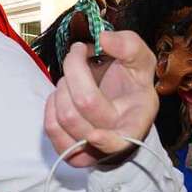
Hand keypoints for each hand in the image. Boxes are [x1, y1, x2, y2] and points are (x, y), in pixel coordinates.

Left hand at [44, 30, 158, 167]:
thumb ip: (128, 45)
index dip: (106, 141)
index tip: (94, 135)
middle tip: (78, 53)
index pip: (120, 140)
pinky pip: (50, 127)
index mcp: (137, 120)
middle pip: (83, 106)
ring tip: (73, 76)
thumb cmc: (131, 82)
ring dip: (62, 86)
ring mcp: (90, 150)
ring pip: (63, 117)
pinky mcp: (69, 152)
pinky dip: (51, 104)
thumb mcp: (140, 59)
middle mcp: (114, 140)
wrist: (120, 102)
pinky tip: (62, 94)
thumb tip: (104, 39)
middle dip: (74, 69)